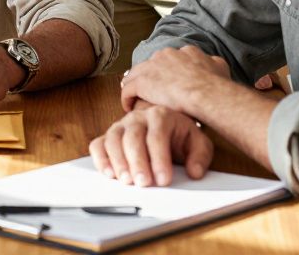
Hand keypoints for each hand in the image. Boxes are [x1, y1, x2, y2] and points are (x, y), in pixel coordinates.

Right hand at [89, 104, 212, 186]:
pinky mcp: (109, 136)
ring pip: (113, 139)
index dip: (159, 159)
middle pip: (132, 137)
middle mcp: (138, 117)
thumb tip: (195, 171)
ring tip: (126, 181)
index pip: (157, 136)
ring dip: (118, 162)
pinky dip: (100, 159)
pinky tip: (109, 173)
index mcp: (161, 115)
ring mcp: (121, 125)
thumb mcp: (198, 144)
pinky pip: (98, 144)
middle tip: (143, 183)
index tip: (164, 180)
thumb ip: (200, 156)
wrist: (168, 129)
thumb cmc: (181, 137)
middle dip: (137, 162)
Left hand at [120, 45, 229, 114]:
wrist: (205, 92)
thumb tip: (213, 63)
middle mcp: (165, 55)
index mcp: (183, 52)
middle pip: (150, 65)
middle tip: (149, 92)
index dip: (164, 71)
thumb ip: (214, 64)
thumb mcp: (220, 67)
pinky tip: (129, 108)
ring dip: (135, 87)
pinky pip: (128, 90)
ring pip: (135, 75)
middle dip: (148, 78)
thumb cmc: (215, 85)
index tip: (164, 81)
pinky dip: (127, 99)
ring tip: (136, 100)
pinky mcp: (141, 82)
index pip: (168, 59)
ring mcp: (151, 67)